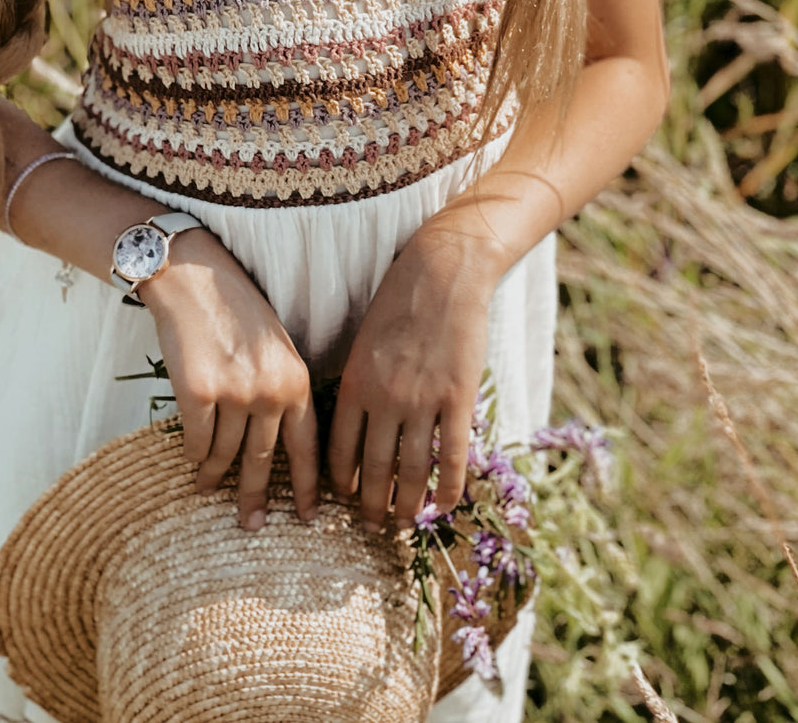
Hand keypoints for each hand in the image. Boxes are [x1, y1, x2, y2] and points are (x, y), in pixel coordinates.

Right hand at [139, 229, 318, 529]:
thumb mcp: (278, 350)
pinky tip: (192, 462)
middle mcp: (270, 393)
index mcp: (297, 382)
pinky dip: (192, 455)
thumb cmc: (238, 312)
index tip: (308, 518)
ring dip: (215, 476)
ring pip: (224, 455)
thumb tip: (278, 444)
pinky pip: (195, 442)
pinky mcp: (196, 393)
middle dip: (257, 498)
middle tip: (252, 526)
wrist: (196, 279)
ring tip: (209, 488)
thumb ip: (283, 393)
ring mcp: (234, 394)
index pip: (308, 448)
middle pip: (264, 461)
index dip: (308, 487)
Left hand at [328, 211, 499, 530]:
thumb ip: (360, 383)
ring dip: (408, 504)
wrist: (441, 271)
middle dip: (372, 505)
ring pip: (412, 470)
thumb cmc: (397, 301)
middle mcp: (383, 399)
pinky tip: (446, 505)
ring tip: (406, 524)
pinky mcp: (458, 397)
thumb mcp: (364, 341)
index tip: (346, 499)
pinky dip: (449, 486)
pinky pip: (452, 455)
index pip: (339, 450)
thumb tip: (357, 423)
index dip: (342, 482)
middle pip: (374, 468)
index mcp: (353, 384)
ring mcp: (422, 400)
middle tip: (373, 526)